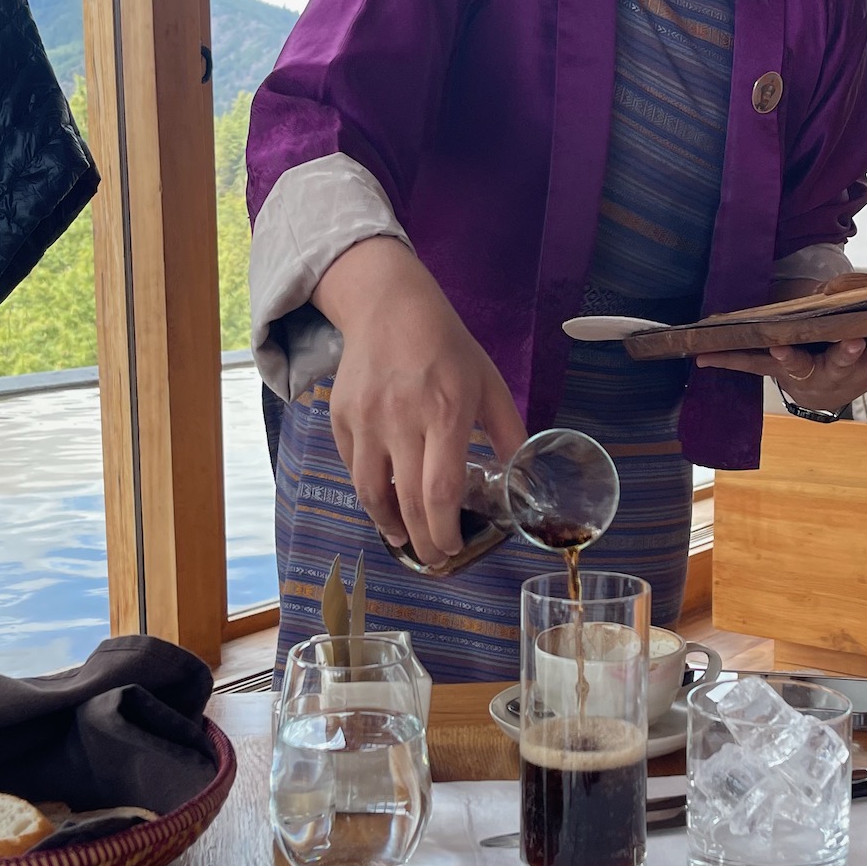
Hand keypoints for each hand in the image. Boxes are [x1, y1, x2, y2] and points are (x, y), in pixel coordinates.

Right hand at [312, 238, 526, 565]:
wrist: (389, 306)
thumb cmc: (446, 346)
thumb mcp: (489, 383)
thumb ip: (508, 432)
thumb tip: (525, 477)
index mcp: (445, 413)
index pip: (441, 491)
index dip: (445, 530)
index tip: (452, 549)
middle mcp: (401, 420)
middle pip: (407, 502)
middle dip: (422, 541)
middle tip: (433, 559)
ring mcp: (366, 420)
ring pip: (370, 493)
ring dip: (389, 525)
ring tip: (405, 538)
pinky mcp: (341, 417)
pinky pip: (353, 467)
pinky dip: (369, 492)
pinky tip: (385, 501)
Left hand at [694, 327, 866, 411]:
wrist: (822, 393)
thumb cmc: (856, 365)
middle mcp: (836, 371)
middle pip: (846, 361)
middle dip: (849, 352)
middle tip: (855, 341)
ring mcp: (803, 372)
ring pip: (797, 365)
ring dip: (788, 355)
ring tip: (778, 345)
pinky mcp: (774, 370)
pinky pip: (749, 364)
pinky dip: (726, 361)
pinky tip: (702, 357)